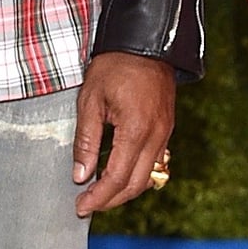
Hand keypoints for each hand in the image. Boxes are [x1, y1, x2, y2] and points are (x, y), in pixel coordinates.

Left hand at [72, 52, 175, 216]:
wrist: (145, 42)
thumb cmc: (115, 66)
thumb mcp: (90, 100)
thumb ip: (85, 140)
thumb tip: (80, 175)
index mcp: (136, 130)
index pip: (116, 178)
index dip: (98, 197)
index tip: (80, 206)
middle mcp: (156, 136)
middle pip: (135, 185)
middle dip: (111, 200)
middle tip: (87, 205)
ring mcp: (165, 132)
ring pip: (149, 177)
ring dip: (125, 190)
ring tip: (100, 193)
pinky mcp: (167, 128)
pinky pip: (155, 162)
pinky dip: (137, 175)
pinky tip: (119, 173)